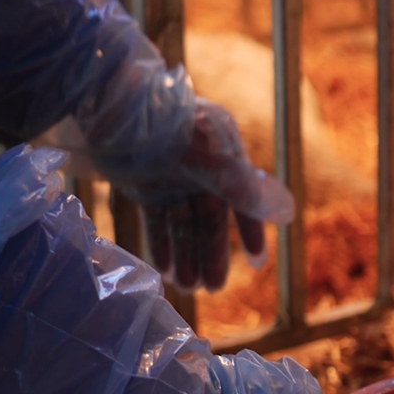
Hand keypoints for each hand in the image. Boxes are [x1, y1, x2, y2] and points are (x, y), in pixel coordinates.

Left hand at [129, 99, 292, 290]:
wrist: (107, 105)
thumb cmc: (164, 128)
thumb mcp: (208, 158)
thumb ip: (242, 188)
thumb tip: (286, 214)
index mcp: (224, 154)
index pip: (243, 200)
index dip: (251, 232)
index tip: (256, 262)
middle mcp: (202, 166)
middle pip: (211, 219)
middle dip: (211, 254)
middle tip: (212, 288)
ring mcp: (172, 176)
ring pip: (184, 224)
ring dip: (186, 255)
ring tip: (187, 288)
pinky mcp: (144, 184)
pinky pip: (157, 220)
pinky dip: (162, 243)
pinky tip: (165, 269)